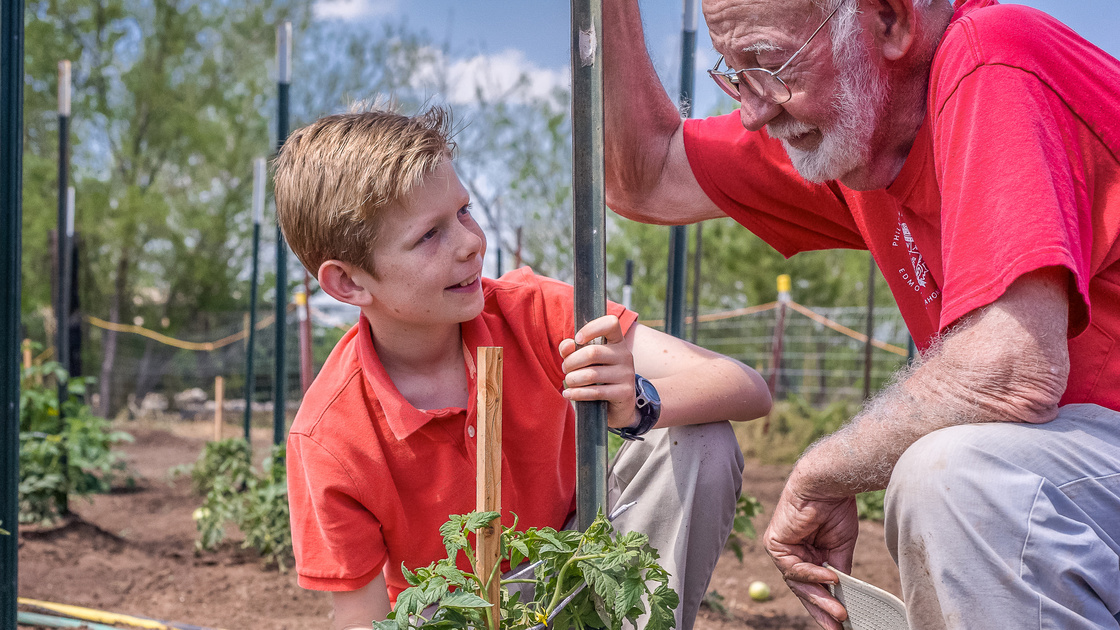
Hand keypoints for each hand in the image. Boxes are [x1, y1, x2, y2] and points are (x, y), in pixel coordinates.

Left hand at [558, 315, 637, 428]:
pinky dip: (577, 394)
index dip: (591, 328)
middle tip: (565, 368)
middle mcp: (625, 355)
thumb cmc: (598, 376)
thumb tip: (567, 346)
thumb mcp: (584, 360)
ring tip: (569, 381)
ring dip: (573, 379)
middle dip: (571, 362)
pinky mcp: (625, 392)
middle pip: (592, 353)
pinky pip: (596, 392)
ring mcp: (627, 374)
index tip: (578, 338)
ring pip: (591, 374)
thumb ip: (572, 350)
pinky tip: (568, 394)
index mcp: (617, 341)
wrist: (618, 405)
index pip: (611, 323)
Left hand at [763, 467, 858, 629]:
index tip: (840, 624)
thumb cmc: (835, 509)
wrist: (828, 484)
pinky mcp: (774, 543)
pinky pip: (792, 568)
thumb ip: (837, 573)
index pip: (811, 585)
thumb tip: (842, 599)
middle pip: (802, 588)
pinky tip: (830, 577)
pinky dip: (812, 574)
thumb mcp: (839, 549)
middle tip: (838, 626)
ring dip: (820, 597)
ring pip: (797, 583)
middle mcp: (790, 553)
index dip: (825, 604)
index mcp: (805, 553)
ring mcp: (781, 549)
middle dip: (822, 608)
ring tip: (840, 612)